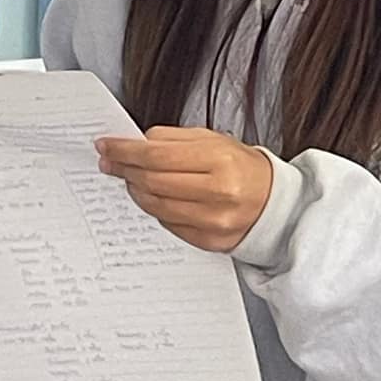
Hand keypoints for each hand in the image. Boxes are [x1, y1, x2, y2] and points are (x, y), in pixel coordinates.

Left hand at [95, 127, 273, 252]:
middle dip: (125, 170)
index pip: (157, 154)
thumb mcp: (214, 139)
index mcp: (220, 160)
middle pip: (153, 181)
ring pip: (156, 206)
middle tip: (110, 162)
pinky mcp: (209, 242)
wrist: (275, 202)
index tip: (106, 146)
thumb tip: (136, 143)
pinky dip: (155, 209)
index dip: (125, 150)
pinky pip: (168, 224)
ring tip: (130, 178)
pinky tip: (152, 197)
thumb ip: (174, 138)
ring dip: (136, 191)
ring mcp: (213, 222)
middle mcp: (218, 193)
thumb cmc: (242, 167)